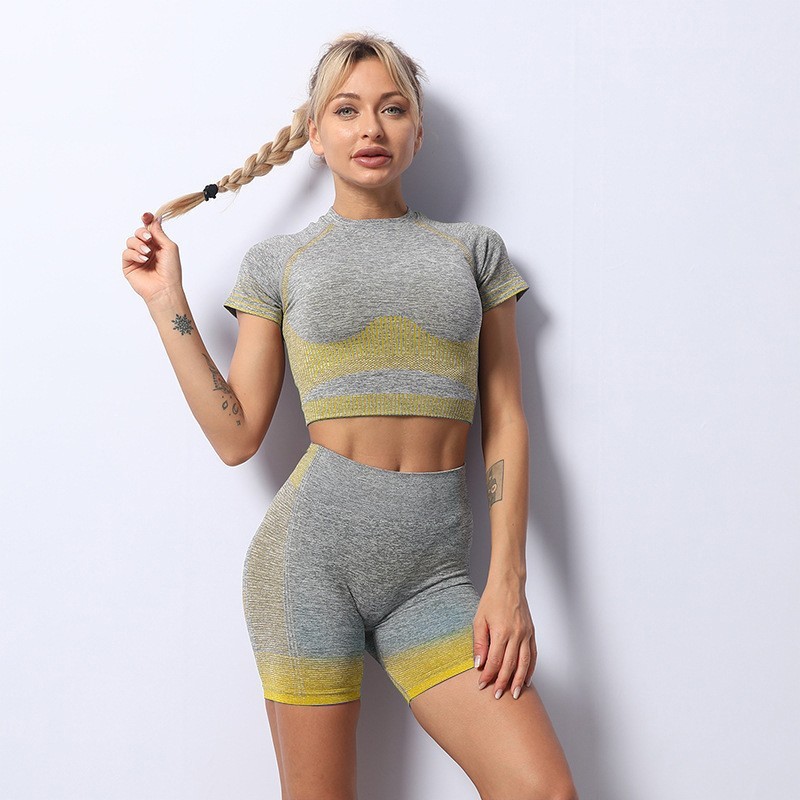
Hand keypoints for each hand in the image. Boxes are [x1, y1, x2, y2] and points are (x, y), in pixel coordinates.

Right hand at [122, 211, 182, 304]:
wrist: (165, 288)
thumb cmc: (171, 271)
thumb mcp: (169, 247)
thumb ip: (159, 232)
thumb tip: (155, 218)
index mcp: (157, 245)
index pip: (149, 228)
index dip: (147, 220)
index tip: (146, 216)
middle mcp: (147, 249)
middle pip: (138, 232)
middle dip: (142, 233)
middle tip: (149, 239)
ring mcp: (137, 257)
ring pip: (130, 240)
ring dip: (138, 244)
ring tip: (147, 253)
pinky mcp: (129, 265)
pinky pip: (126, 252)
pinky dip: (134, 254)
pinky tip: (143, 259)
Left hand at [473, 576, 536, 698]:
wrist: (508, 584)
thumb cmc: (492, 600)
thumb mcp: (479, 619)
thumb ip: (479, 642)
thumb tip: (478, 663)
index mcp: (501, 631)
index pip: (494, 660)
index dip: (488, 675)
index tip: (482, 685)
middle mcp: (516, 634)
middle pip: (510, 665)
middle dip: (503, 682)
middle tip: (497, 695)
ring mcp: (526, 634)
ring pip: (525, 663)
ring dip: (520, 680)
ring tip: (515, 694)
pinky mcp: (531, 633)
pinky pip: (533, 655)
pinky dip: (531, 669)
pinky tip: (527, 679)